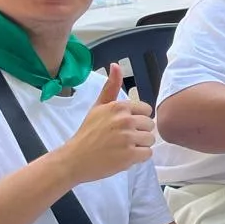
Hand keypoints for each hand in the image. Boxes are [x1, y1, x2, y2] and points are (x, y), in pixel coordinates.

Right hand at [57, 64, 154, 183]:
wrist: (74, 159)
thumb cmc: (88, 133)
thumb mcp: (98, 106)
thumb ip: (111, 87)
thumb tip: (116, 65)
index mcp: (119, 107)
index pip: (146, 110)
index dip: (137, 120)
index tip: (124, 126)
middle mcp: (125, 120)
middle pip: (150, 125)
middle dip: (139, 133)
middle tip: (122, 139)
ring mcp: (128, 138)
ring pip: (150, 140)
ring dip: (140, 146)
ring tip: (123, 148)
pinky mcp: (130, 155)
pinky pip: (148, 154)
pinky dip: (139, 157)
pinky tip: (124, 156)